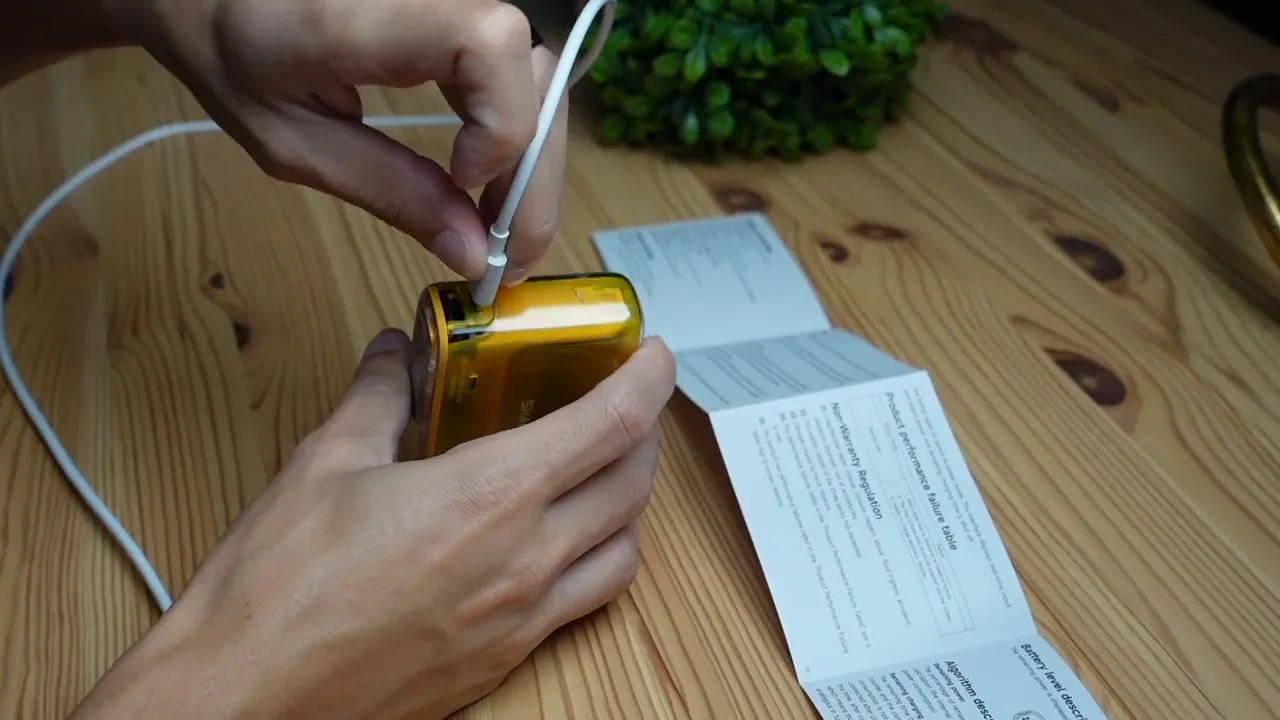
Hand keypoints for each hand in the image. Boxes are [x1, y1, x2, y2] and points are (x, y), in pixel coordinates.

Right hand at [72, 329, 676, 718]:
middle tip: (624, 405)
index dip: (646, 381)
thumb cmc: (277, 593)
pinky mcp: (504, 662)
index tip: (654, 357)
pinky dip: (596, 561)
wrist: (246, 698)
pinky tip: (558, 544)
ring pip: (624, 552)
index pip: (610, 426)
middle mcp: (525, 561)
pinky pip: (584, 603)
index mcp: (490, 497)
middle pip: (633, 486)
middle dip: (643, 434)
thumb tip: (392, 358)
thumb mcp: (325, 466)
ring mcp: (521, 621)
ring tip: (602, 473)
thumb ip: (376, 399)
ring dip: (630, 503)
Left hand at [127, 0, 566, 284]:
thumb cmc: (230, 51)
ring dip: (531, 159)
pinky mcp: (457, 7)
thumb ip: (386, 188)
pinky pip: (512, 66)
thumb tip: (472, 252)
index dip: (501, 122)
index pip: (488, 44)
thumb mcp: (291, 140)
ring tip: (500, 227)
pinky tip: (491, 179)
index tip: (466, 183)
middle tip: (512, 257)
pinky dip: (513, 129)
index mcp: (364, 13)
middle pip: (529, 70)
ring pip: (535, 72)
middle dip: (533, 174)